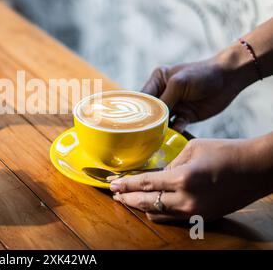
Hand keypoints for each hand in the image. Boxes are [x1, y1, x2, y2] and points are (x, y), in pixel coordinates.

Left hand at [110, 138, 272, 221]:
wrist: (256, 169)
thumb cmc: (226, 152)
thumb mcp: (192, 149)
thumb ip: (171, 164)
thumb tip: (159, 175)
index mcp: (183, 179)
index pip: (145, 184)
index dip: (126, 185)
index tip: (112, 184)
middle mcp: (187, 200)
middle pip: (146, 204)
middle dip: (128, 199)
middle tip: (116, 193)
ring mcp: (196, 212)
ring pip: (158, 214)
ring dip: (142, 207)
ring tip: (130, 198)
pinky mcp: (203, 217)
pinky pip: (173, 218)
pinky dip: (160, 211)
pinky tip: (153, 204)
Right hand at [142, 46, 253, 131]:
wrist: (229, 78)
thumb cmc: (202, 74)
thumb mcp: (179, 83)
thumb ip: (164, 100)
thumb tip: (153, 118)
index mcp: (158, 81)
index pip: (143, 97)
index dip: (138, 109)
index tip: (135, 121)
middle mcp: (163, 94)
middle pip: (151, 111)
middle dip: (149, 121)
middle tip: (144, 131)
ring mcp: (174, 106)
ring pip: (162, 121)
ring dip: (161, 128)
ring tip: (157, 135)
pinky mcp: (186, 116)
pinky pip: (177, 126)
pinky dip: (175, 130)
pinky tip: (175, 132)